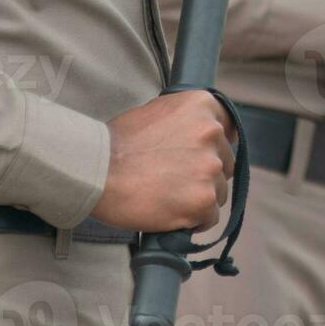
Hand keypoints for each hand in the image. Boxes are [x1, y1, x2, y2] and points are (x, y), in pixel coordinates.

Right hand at [92, 91, 234, 232]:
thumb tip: (205, 135)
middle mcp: (211, 133)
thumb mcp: (156, 112)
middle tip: (174, 179)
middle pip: (226, 163)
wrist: (95, 171)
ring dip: (199, 197)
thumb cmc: (117, 145)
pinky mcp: (202, 200)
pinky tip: (170, 212)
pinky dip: (193, 219)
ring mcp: (209, 168)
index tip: (202, 156)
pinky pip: (209, 217)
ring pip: (219, 191)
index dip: (216, 146)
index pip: (229, 128)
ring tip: (166, 195)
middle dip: (205, 173)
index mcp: (201, 105)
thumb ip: (186, 121)